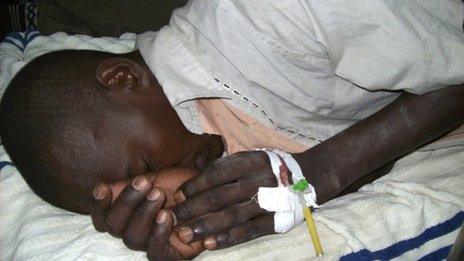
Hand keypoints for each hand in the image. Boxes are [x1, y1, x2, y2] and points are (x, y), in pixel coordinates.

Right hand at [89, 168, 204, 259]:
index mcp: (128, 210)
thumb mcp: (159, 174)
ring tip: (159, 195)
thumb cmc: (184, 182)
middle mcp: (135, 228)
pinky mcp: (170, 254)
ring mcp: (151, 242)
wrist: (213, 190)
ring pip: (132, 238)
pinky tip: (166, 216)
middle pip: (114, 225)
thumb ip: (135, 182)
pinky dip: (157, 234)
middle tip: (144, 183)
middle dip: (126, 202)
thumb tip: (107, 187)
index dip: (98, 204)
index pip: (102, 215)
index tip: (104, 187)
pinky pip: (155, 253)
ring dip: (142, 214)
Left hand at [172, 151, 277, 248]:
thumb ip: (223, 167)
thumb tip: (191, 182)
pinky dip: (228, 238)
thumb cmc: (266, 167)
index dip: (194, 185)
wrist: (305, 178)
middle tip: (173, 218)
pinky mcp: (275, 220)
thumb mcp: (248, 157)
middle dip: (192, 209)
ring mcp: (268, 202)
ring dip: (205, 227)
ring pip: (232, 216)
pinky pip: (249, 231)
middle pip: (220, 196)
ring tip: (185, 234)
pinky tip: (210, 244)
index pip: (216, 174)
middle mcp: (259, 180)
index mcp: (250, 161)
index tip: (177, 195)